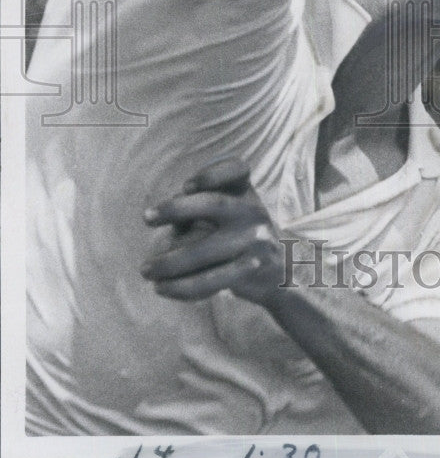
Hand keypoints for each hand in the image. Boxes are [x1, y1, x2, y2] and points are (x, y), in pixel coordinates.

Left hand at [141, 159, 283, 304]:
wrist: (277, 271)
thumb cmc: (238, 232)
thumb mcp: (230, 210)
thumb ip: (199, 206)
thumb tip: (163, 212)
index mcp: (245, 192)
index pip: (236, 170)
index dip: (211, 175)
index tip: (185, 186)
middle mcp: (252, 211)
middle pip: (215, 204)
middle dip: (177, 209)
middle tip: (145, 217)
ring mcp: (254, 241)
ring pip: (205, 250)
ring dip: (170, 262)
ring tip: (145, 270)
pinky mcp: (250, 270)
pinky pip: (211, 280)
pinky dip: (182, 286)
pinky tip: (161, 288)